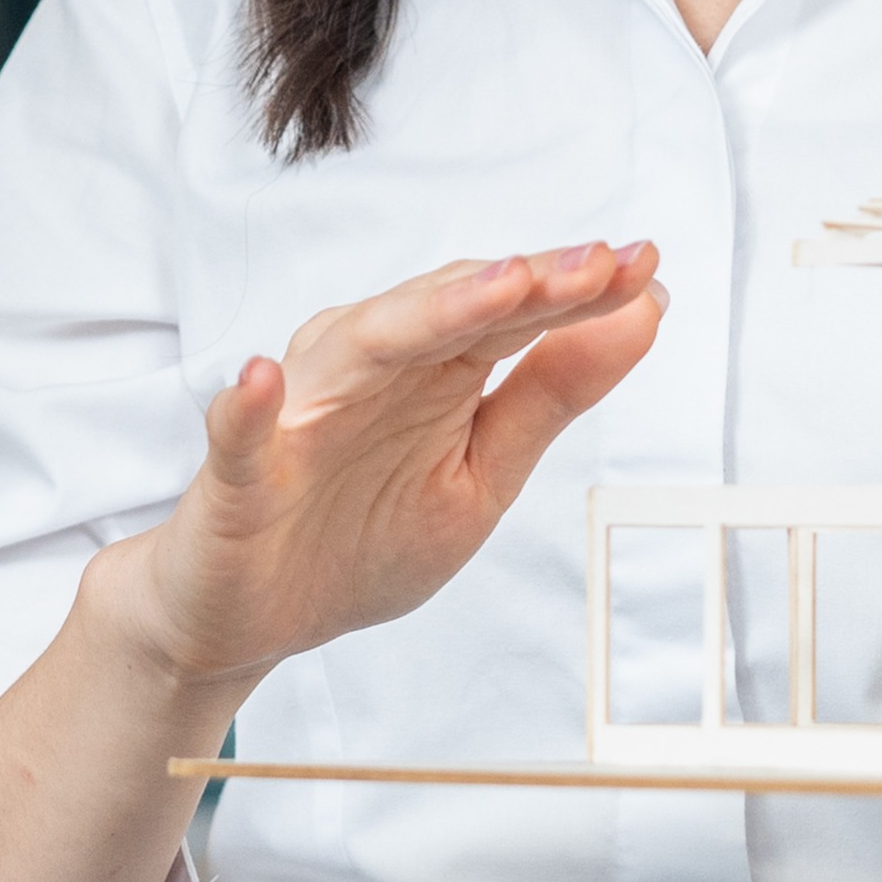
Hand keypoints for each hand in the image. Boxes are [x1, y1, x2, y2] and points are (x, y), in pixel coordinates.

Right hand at [82, 242, 665, 692]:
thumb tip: (641, 310)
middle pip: (447, 314)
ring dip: (425, 316)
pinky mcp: (236, 477)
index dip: (577, 288)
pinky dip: (246, 409)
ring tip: (498, 288)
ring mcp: (299, 417)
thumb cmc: (356, 535)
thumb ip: (551, 394)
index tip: (644, 262)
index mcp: (432, 371)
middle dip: (524, 286)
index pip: (509, 313)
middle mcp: (367, 371)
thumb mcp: (481, 475)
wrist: (248, 619)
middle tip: (598, 265)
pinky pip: (238, 438)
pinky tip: (260, 382)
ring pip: (360, 351)